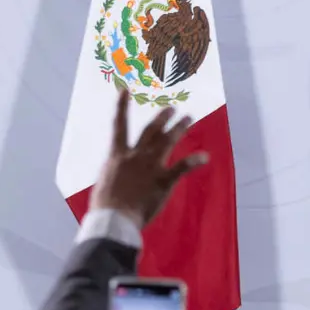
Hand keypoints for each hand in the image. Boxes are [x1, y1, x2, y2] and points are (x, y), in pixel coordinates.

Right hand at [89, 90, 208, 227]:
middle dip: (162, 117)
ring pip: (167, 141)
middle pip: (151, 130)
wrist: (113, 219)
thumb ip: (114, 173)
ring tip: (188, 118)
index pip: (118, 126)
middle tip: (172, 107)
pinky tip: (205, 157)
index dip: (121, 106)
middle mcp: (134, 156)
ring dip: (179, 128)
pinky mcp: (162, 181)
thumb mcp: (105, 184)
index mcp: (116, 156)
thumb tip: (116, 173)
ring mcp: (150, 167)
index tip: (124, 90)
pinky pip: (181, 167)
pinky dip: (194, 161)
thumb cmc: (104, 207)